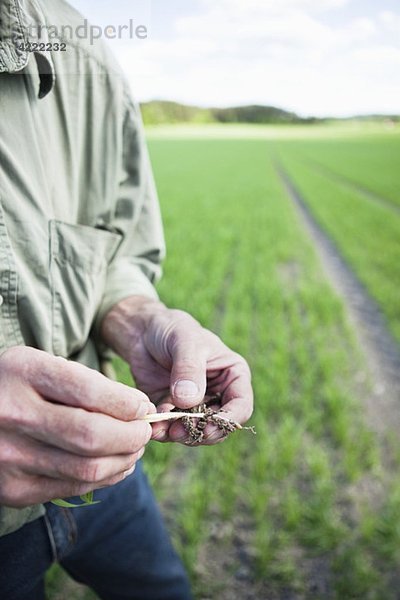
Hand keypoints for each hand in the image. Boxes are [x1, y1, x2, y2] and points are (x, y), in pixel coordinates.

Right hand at [0, 346, 154, 507]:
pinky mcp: (12, 488)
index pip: (90, 391)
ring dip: (125, 459)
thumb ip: (86, 383)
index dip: (127, 403)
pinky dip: (106, 477)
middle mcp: (12, 414)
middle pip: (92, 435)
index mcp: (23, 372)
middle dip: (133, 435)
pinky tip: (116, 464)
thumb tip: (139, 410)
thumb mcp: (42, 365)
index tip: (143, 406)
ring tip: (135, 447)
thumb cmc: (17, 385)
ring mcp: (9, 456)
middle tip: (146, 430)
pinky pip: (73, 487)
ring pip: (88, 467)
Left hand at [101, 297, 252, 444]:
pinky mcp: (173, 410)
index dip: (228, 420)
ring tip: (163, 429)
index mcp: (232, 375)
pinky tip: (154, 426)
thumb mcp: (184, 342)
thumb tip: (189, 400)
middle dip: (200, 432)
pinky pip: (172, 428)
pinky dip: (164, 431)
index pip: (241, 406)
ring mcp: (195, 405)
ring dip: (180, 435)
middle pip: (218, 426)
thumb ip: (188, 369)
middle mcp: (218, 394)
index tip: (208, 426)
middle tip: (179, 432)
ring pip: (195, 432)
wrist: (143, 332)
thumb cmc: (172, 329)